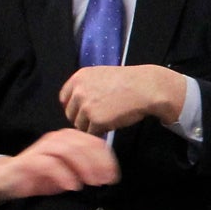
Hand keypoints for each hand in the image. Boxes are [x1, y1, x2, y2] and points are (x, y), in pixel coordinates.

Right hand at [0, 128, 118, 202]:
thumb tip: (106, 175)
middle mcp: (56, 140)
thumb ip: (85, 170)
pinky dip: (63, 175)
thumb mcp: (67, 172)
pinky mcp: (30, 161)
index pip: (92, 142)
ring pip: (67, 150)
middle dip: (98, 162)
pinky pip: (48, 164)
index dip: (106, 158)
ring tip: (92, 182)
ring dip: (83, 167)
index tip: (113, 174)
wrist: (8, 177)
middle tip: (105, 179)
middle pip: (82, 144)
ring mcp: (42, 149)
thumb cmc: (39, 174)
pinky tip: (72, 186)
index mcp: (67, 140)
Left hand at [60, 64, 184, 134]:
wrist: (146, 88)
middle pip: (71, 114)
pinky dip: (101, 132)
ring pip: (80, 126)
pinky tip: (113, 122)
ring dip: (92, 126)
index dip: (74, 107)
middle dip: (83, 118)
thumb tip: (78, 102)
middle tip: (99, 116)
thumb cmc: (130, 82)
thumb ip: (87, 87)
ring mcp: (86, 107)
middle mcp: (79, 91)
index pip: (65, 98)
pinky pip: (92, 134)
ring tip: (109, 117)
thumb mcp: (102, 75)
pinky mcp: (96, 121)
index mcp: (79, 78)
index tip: (83, 111)